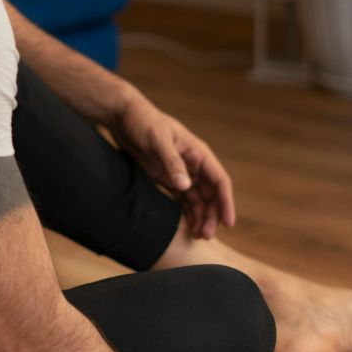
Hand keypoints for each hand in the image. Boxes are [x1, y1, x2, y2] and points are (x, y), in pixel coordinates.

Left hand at [110, 93, 234, 237]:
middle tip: (205, 236)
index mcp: (198, 153)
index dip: (226, 202)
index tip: (228, 223)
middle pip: (210, 194)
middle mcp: (193, 163)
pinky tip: (187, 225)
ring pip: (198, 198)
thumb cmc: (143, 122)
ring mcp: (180, 171)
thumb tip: (186, 186)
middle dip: (211, 215)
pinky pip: (183, 198)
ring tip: (198, 235)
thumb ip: (172, 162)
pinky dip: (187, 211)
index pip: (219, 180)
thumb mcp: (158, 140)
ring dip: (201, 216)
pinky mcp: (166, 176)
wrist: (123, 116)